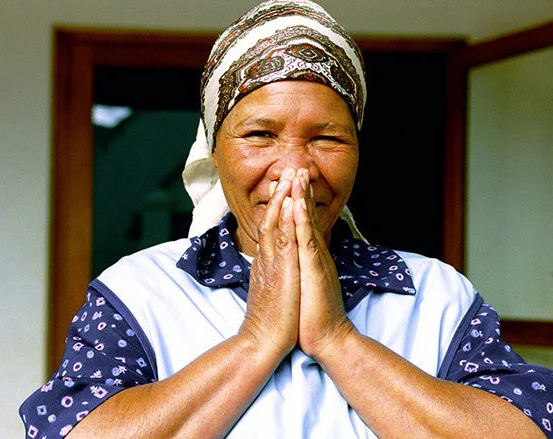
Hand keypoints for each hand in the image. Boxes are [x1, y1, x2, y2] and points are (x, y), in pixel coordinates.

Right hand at [238, 168, 300, 358]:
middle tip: (286, 170)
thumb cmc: (271, 322)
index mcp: (266, 264)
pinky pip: (282, 241)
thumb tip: (275, 267)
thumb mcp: (272, 291)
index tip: (285, 187)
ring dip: (282, 199)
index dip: (278, 206)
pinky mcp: (279, 273)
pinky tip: (290, 204)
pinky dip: (285, 220)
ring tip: (288, 176)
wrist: (263, 343)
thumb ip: (272, 275)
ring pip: (274, 224)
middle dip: (280, 194)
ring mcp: (271, 264)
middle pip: (270, 219)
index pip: (271, 229)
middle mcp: (266, 259)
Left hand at [291, 169, 355, 358]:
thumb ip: (302, 267)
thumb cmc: (312, 315)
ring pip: (308, 222)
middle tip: (297, 165)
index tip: (291, 179)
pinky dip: (302, 221)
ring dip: (303, 197)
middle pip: (307, 216)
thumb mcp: (305, 284)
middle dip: (301, 190)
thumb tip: (297, 257)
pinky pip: (307, 241)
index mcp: (309, 256)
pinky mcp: (315, 270)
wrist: (327, 338)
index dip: (298, 200)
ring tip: (298, 174)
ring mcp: (316, 260)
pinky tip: (298, 204)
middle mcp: (314, 254)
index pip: (303, 222)